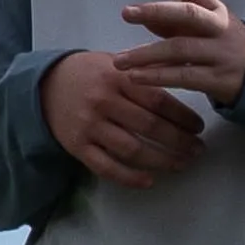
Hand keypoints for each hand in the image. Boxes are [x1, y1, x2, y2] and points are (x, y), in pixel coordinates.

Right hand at [44, 49, 211, 189]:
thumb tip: (184, 81)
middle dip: (179, 141)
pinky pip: (106, 167)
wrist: (44, 85)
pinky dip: (130, 177)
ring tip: (180, 164)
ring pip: (131, 149)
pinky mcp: (77, 146)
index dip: (183, 117)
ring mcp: (89, 126)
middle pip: (149, 126)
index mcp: (117, 78)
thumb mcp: (115, 64)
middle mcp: (103, 102)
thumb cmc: (89, 73)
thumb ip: (144, 75)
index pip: (158, 100)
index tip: (199, 127)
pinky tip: (149, 180)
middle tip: (197, 149)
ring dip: (161, 160)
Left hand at [117, 0, 244, 105]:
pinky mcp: (217, 79)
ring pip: (181, 49)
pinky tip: (136, 77)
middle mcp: (220, 27)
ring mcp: (220, 53)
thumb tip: (142, 16)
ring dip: (145, 53)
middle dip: (155, 11)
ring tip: (119, 60)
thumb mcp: (203, 29)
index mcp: (216, 9)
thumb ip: (174, 22)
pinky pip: (183, 76)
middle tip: (125, 13)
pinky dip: (157, 76)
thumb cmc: (221, 46)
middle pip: (189, 14)